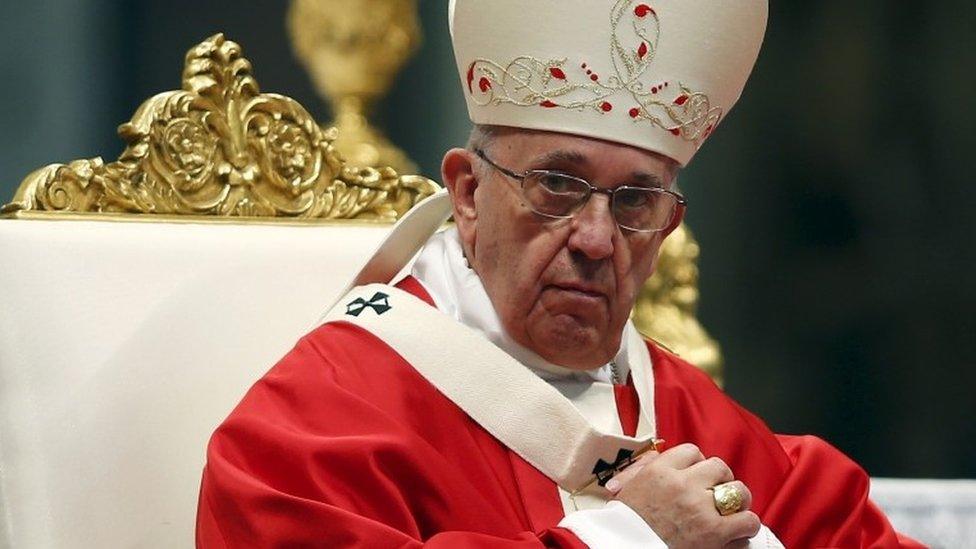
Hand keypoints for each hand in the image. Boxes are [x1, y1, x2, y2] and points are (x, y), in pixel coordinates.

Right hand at [608, 443, 759, 548]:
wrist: (624, 548)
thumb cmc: (625, 525)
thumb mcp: (626, 489)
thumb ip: (644, 468)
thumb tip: (659, 456)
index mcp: (659, 472)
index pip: (692, 452)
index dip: (698, 463)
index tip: (698, 475)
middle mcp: (682, 485)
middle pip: (719, 467)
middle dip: (721, 480)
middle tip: (716, 493)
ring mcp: (700, 508)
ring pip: (737, 491)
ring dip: (738, 501)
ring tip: (731, 511)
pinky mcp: (714, 532)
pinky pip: (747, 520)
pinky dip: (747, 526)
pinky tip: (738, 531)